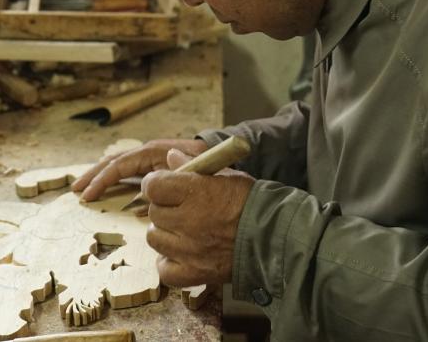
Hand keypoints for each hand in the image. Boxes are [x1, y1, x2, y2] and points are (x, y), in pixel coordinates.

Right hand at [72, 138, 208, 201]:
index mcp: (156, 152)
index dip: (104, 178)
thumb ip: (176, 176)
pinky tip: (100, 189)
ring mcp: (148, 158)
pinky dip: (111, 179)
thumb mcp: (196, 172)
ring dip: (98, 176)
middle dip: (94, 175)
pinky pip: (126, 171)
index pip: (122, 163)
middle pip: (114, 161)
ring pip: (117, 165)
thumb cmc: (209, 167)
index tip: (91, 194)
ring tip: (82, 189)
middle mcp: (148, 152)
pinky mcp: (151, 166)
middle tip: (77, 191)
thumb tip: (149, 188)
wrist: (220, 157)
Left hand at [143, 149, 255, 286]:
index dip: (155, 184)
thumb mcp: (224, 175)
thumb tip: (171, 155)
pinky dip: (169, 262)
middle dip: (163, 208)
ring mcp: (189, 250)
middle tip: (179, 209)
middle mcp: (188, 221)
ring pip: (155, 239)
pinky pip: (164, 269)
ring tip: (182, 231)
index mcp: (195, 192)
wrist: (275, 236)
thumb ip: (194, 165)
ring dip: (164, 234)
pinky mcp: (195, 273)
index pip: (152, 186)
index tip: (162, 185)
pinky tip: (181, 254)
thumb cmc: (251, 202)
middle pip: (153, 212)